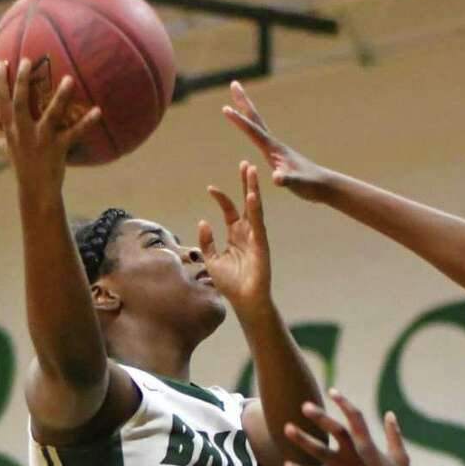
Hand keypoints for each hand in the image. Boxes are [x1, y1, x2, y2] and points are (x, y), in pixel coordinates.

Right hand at [0, 58, 103, 196]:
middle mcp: (24, 133)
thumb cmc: (20, 165)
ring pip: (50, 116)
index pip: (2, 102)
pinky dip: (86, 123)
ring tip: (69, 79)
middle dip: (22, 82)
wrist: (35, 191)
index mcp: (11, 130)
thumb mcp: (3, 147)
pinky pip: (74, 134)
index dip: (0, 82)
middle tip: (28, 61)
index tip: (3, 62)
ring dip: (60, 97)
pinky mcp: (58, 149)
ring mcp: (42, 140)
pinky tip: (98, 111)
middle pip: (20, 103)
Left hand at [197, 160, 271, 315]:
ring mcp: (255, 237)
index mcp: (235, 235)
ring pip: (254, 208)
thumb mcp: (211, 260)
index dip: (221, 198)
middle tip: (245, 164)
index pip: (229, 210)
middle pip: (246, 202)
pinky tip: (252, 196)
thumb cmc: (230, 283)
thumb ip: (207, 241)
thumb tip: (203, 221)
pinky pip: (258, 223)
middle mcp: (247, 232)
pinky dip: (255, 209)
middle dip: (245, 183)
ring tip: (251, 170)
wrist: (244, 301)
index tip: (210, 187)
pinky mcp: (261, 244)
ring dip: (252, 189)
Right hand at [222, 81, 328, 200]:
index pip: (253, 131)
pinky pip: (260, 137)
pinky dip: (252, 129)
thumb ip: (286, 180)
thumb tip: (276, 178)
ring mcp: (276, 149)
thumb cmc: (310, 185)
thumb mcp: (297, 184)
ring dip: (247, 113)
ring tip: (237, 102)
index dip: (239, 121)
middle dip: (244, 102)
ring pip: (258, 126)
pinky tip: (250, 129)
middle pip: (255, 119)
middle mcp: (274, 144)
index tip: (225, 108)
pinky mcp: (278, 155)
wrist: (324, 185)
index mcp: (274, 149)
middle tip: (234, 84)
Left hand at [283, 389, 413, 465]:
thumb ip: (394, 435)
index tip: (332, 391)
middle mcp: (355, 454)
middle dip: (320, 417)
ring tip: (287, 428)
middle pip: (336, 429)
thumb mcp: (400, 457)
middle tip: (304, 405)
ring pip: (320, 450)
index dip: (344, 402)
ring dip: (303, 439)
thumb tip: (390, 415)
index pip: (355, 417)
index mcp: (368, 445)